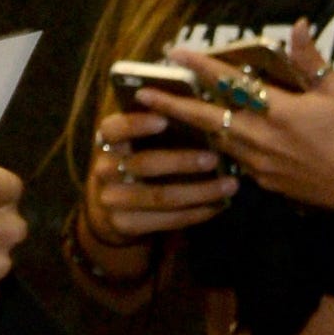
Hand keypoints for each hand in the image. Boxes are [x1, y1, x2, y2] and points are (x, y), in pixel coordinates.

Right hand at [84, 97, 235, 248]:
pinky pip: (165, 220)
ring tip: (229, 185)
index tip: (165, 119)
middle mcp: (103, 169)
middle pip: (143, 164)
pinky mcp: (124, 224)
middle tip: (214, 158)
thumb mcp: (131, 145)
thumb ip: (153, 131)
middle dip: (180, 161)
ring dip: (198, 191)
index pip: (114, 129)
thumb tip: (196, 111)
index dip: (137, 124)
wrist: (106, 212)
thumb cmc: (132, 165)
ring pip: (159, 196)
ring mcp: (111, 199)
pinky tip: (217, 206)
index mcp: (105, 142)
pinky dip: (195, 213)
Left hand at [156, 21, 333, 215]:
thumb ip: (310, 59)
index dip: (200, 66)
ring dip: (190, 126)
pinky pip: (234, 161)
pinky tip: (204, 141)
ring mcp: (261, 163)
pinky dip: (218, 147)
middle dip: (171, 104)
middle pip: (207, 117)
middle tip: (141, 95)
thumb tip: (297, 25)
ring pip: (215, 140)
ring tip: (164, 114)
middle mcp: (261, 137)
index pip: (229, 83)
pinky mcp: (266, 182)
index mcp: (278, 111)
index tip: (173, 52)